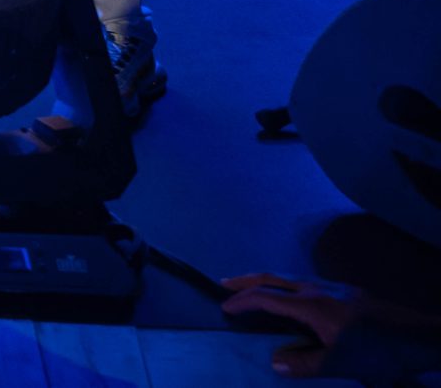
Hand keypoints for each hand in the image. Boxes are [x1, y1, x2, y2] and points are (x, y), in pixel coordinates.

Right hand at [219, 274, 364, 377]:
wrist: (416, 335)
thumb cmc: (376, 351)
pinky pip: (304, 281)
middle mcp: (316, 289)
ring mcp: (332, 287)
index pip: (266, 297)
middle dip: (247, 280)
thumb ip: (305, 363)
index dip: (242, 300)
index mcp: (310, 305)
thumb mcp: (340, 363)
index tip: (224, 306)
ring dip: (266, 281)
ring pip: (290, 276)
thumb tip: (275, 362)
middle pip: (273, 277)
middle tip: (226, 284)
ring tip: (253, 289)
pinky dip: (285, 284)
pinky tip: (292, 297)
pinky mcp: (345, 291)